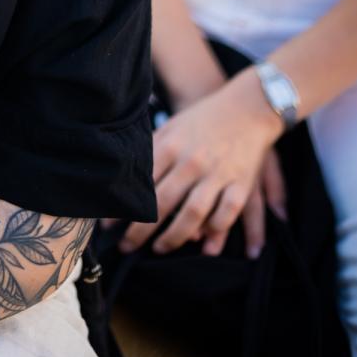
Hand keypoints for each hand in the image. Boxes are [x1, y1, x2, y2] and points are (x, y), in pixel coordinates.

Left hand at [119, 72, 283, 258]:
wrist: (248, 107)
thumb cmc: (203, 119)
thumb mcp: (172, 127)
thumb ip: (152, 149)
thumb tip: (125, 173)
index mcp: (171, 146)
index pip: (141, 183)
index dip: (123, 207)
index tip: (108, 225)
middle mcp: (192, 162)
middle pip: (162, 204)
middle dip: (140, 230)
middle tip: (126, 246)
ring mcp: (217, 174)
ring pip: (192, 215)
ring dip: (174, 237)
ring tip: (158, 249)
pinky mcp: (241, 183)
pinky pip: (226, 214)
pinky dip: (213, 230)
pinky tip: (200, 241)